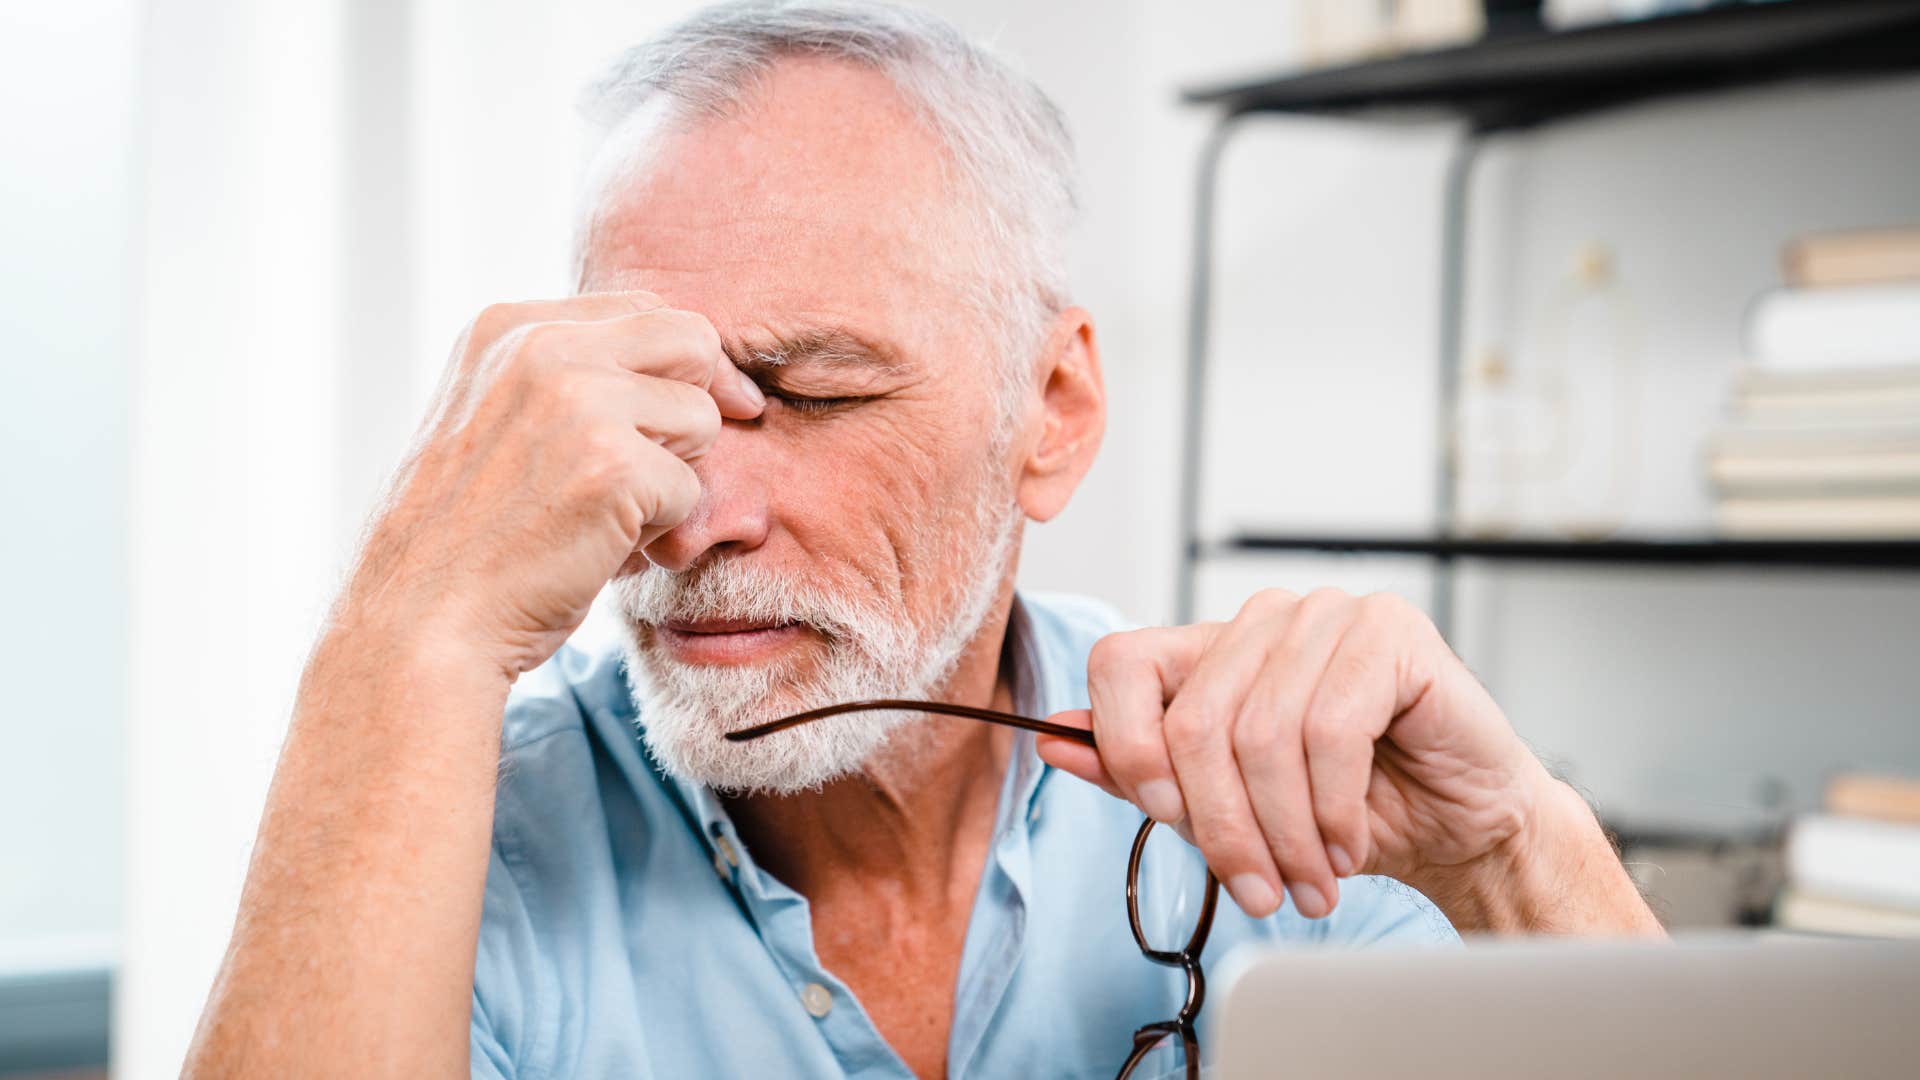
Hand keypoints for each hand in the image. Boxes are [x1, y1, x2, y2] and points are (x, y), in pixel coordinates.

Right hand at [337, 291, 764, 676]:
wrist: (419, 622)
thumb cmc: (463, 539)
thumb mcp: (492, 420)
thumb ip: (562, 380)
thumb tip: (682, 367)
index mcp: (508, 326)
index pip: (643, 309)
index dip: (682, 363)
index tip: (704, 401)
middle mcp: (543, 346)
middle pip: (691, 340)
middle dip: (702, 403)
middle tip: (675, 466)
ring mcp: (580, 401)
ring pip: (702, 416)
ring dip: (674, 476)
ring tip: (609, 518)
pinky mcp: (616, 465)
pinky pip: (692, 489)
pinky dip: (661, 532)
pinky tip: (602, 550)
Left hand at [1036, 588, 1557, 920]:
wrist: (1460, 826)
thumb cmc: (1349, 811)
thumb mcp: (1228, 806)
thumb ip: (1142, 773)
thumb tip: (1056, 741)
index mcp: (1209, 650)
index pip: (1119, 665)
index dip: (1127, 749)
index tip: (1168, 821)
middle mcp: (1260, 621)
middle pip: (1191, 721)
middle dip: (1222, 828)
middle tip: (1257, 889)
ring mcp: (1325, 615)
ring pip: (1260, 734)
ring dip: (1282, 832)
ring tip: (1308, 880)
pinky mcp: (1388, 631)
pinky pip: (1330, 729)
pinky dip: (1332, 808)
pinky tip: (1347, 843)